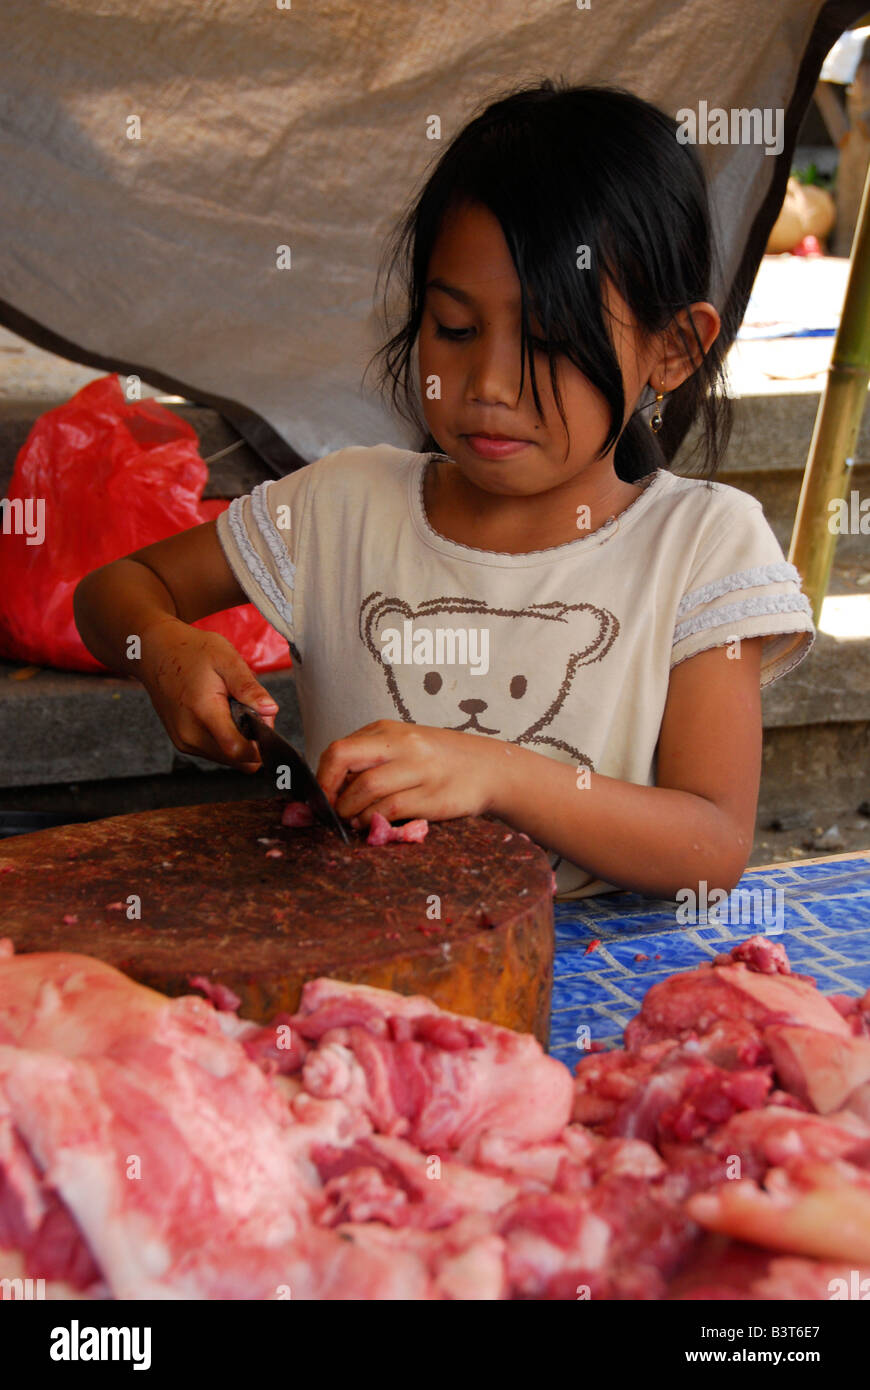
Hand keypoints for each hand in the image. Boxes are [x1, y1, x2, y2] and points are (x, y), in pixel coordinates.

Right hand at [138, 617, 278, 769]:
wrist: (155, 653)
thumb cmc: (191, 652)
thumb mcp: (226, 659)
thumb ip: (249, 688)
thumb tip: (271, 711)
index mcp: (204, 712)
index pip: (238, 751)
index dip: (261, 746)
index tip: (266, 725)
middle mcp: (191, 735)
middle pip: (237, 759)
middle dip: (252, 740)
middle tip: (248, 708)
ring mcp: (184, 742)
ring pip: (228, 758)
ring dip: (238, 739)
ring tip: (230, 707)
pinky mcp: (182, 743)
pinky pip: (215, 751)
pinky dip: (225, 738)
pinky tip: (219, 714)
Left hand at [316, 719, 502, 827]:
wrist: (489, 768)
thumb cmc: (440, 761)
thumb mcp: (404, 748)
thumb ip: (371, 760)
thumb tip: (331, 789)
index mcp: (388, 730)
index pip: (338, 749)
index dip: (323, 777)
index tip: (321, 797)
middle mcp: (401, 744)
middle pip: (342, 757)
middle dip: (327, 790)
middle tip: (329, 810)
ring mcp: (418, 769)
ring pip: (364, 788)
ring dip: (349, 810)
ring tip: (351, 819)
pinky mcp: (431, 795)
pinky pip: (389, 809)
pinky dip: (372, 820)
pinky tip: (371, 824)